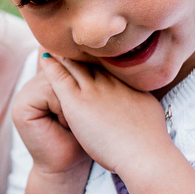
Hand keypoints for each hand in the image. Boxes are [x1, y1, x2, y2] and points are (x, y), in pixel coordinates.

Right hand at [11, 57, 89, 186]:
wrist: (70, 167)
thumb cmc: (86, 137)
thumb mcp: (87, 102)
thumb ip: (83, 77)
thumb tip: (91, 48)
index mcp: (48, 79)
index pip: (66, 62)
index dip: (82, 79)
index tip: (90, 102)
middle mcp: (33, 82)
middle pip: (61, 68)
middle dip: (76, 91)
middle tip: (82, 114)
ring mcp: (24, 94)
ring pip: (56, 80)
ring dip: (70, 102)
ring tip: (73, 122)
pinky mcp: (21, 107)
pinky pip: (48, 92)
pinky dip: (62, 109)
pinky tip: (64, 125)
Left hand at [39, 55, 172, 177]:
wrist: (144, 154)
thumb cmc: (150, 143)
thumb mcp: (150, 111)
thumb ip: (142, 102)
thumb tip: (142, 101)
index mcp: (128, 84)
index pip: (109, 65)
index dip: (98, 57)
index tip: (90, 50)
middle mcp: (111, 81)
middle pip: (91, 59)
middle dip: (80, 50)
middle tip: (67, 40)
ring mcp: (93, 90)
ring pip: (74, 64)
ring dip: (63, 54)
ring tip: (52, 42)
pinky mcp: (77, 102)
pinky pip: (59, 78)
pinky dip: (51, 66)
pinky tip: (44, 58)